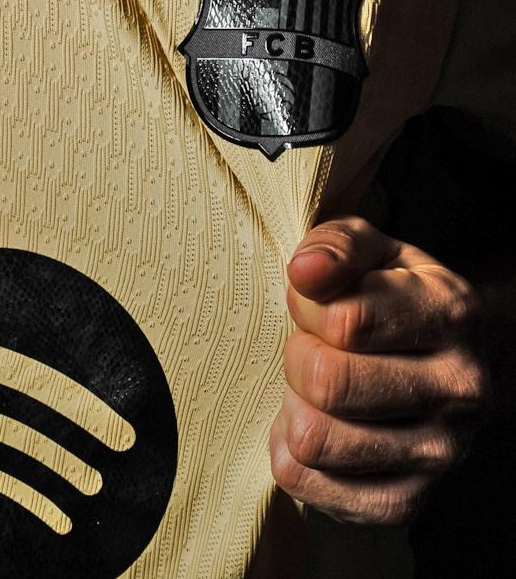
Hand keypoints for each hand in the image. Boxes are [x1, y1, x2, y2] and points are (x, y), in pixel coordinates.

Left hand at [269, 216, 487, 524]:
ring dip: (293, 406)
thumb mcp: (369, 251)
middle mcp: (460, 390)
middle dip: (297, 356)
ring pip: (312, 438)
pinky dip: (289, 451)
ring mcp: (439, 455)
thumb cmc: (389, 295)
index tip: (316, 301)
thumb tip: (305, 271)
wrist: (438, 361)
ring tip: (317, 388)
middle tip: (312, 347)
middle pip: (326, 382)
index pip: (345, 320)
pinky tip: (319, 424)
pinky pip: (303, 481)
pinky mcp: (403, 503)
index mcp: (453, 316)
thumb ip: (334, 247)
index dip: (307, 305)